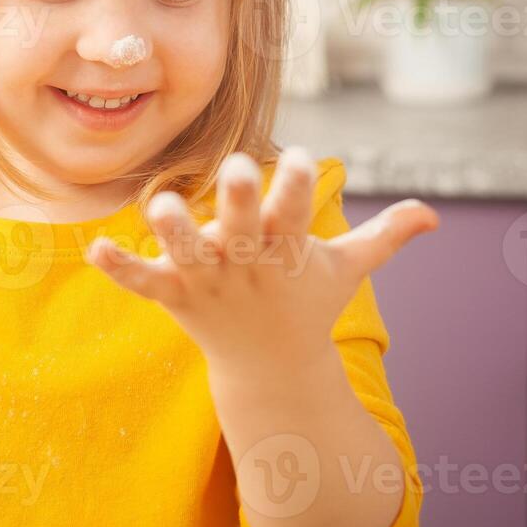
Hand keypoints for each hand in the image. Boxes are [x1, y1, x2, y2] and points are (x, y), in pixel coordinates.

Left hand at [85, 147, 438, 366]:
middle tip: (239, 169)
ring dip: (175, 233)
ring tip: (160, 206)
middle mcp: (246, 262)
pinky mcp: (178, 296)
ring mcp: (210, 281)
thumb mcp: (347, 269)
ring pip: (188, 254)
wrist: (272, 372)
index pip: (296, 211)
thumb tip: (432, 214)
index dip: (298, 184)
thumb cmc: (308, 305)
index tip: (301, 154)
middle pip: (242, 228)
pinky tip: (93, 249)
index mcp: (286, 249)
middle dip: (241, 201)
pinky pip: (145, 283)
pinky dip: (120, 269)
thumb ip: (383, 237)